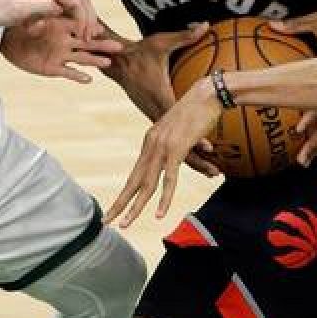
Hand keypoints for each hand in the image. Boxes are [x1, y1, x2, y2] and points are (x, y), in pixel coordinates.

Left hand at [0, 0, 96, 31]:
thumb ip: (40, 7)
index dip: (84, 18)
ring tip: (87, 33)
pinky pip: (68, 3)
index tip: (84, 35)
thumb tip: (59, 7)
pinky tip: (76, 26)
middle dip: (90, 17)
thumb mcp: (18, 9)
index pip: (77, 0)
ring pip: (77, 0)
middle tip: (91, 35)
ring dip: (85, 16)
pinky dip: (76, 15)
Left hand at [0, 15, 121, 83]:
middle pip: (87, 42)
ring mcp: (59, 54)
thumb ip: (38, 15)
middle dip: (102, 44)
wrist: (5, 37)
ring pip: (81, 58)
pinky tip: (88, 80)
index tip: (101, 30)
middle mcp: (64, 40)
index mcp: (60, 24)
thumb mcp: (24, 13)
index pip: (79, 24)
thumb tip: (48, 14)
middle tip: (118, 47)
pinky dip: (77, 76)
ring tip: (108, 63)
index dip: (90, 27)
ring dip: (95, 60)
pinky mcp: (52, 67)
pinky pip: (67, 73)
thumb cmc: (16, 21)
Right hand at [105, 21, 219, 175]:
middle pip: (176, 144)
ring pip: (173, 148)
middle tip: (216, 172)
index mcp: (160, 96)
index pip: (179, 121)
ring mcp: (154, 119)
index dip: (193, 136)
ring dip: (192, 161)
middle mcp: (156, 113)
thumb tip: (204, 26)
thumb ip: (185, 36)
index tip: (209, 148)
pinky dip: (184, 152)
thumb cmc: (141, 50)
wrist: (118, 61)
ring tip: (213, 172)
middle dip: (196, 160)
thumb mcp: (162, 42)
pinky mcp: (154, 121)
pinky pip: (170, 143)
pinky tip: (200, 159)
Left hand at [110, 81, 224, 225]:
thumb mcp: (185, 134)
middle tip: (107, 222)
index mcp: (151, 141)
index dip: (125, 194)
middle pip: (133, 181)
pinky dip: (164, 198)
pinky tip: (159, 214)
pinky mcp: (177, 148)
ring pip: (147, 184)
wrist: (209, 93)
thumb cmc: (200, 111)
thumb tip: (197, 168)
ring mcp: (163, 147)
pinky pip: (169, 179)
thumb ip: (185, 151)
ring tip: (126, 224)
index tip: (115, 210)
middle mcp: (152, 144)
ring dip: (135, 207)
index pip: (134, 173)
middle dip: (120, 204)